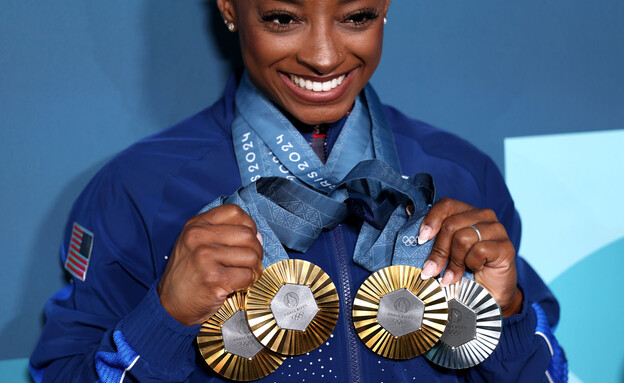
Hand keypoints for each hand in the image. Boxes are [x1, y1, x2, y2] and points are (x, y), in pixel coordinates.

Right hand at [157, 205, 263, 325]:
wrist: (170, 306)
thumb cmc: (188, 275)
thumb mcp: (195, 244)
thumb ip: (222, 234)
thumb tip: (258, 236)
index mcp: (196, 225)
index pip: (235, 212)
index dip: (249, 225)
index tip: (248, 240)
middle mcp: (198, 237)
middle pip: (248, 234)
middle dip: (256, 250)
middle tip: (249, 263)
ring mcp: (205, 257)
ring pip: (251, 256)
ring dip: (254, 268)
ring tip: (244, 274)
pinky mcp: (213, 278)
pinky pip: (248, 275)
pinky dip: (248, 283)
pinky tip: (238, 285)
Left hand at [418, 198, 521, 316]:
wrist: (488, 296)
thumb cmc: (463, 271)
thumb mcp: (443, 251)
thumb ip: (431, 233)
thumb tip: (408, 210)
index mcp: (467, 212)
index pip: (446, 205)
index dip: (431, 220)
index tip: (421, 239)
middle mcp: (483, 216)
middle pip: (451, 224)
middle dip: (438, 250)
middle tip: (431, 270)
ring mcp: (497, 230)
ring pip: (463, 238)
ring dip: (454, 262)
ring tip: (452, 276)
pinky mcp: (506, 247)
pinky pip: (479, 250)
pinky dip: (471, 264)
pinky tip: (474, 271)